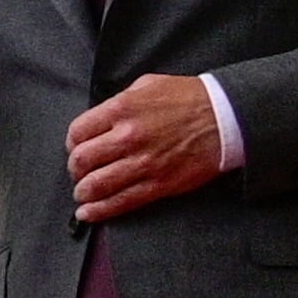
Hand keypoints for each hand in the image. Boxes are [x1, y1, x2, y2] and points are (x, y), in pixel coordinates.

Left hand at [65, 75, 223, 223]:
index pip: (78, 131)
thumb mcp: (148, 85)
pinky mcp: (157, 185)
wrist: (225, 118)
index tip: (76, 148)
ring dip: (83, 192)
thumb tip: (100, 119)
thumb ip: (120, 101)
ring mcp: (142, 163)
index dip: (72, 143)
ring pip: (96, 185)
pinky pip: (120, 202)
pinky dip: (99, 211)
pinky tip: (88, 213)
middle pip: (82, 160)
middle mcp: (128, 137)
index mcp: (122, 109)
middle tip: (79, 172)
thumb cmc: (188, 99)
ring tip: (83, 193)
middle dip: (75, 169)